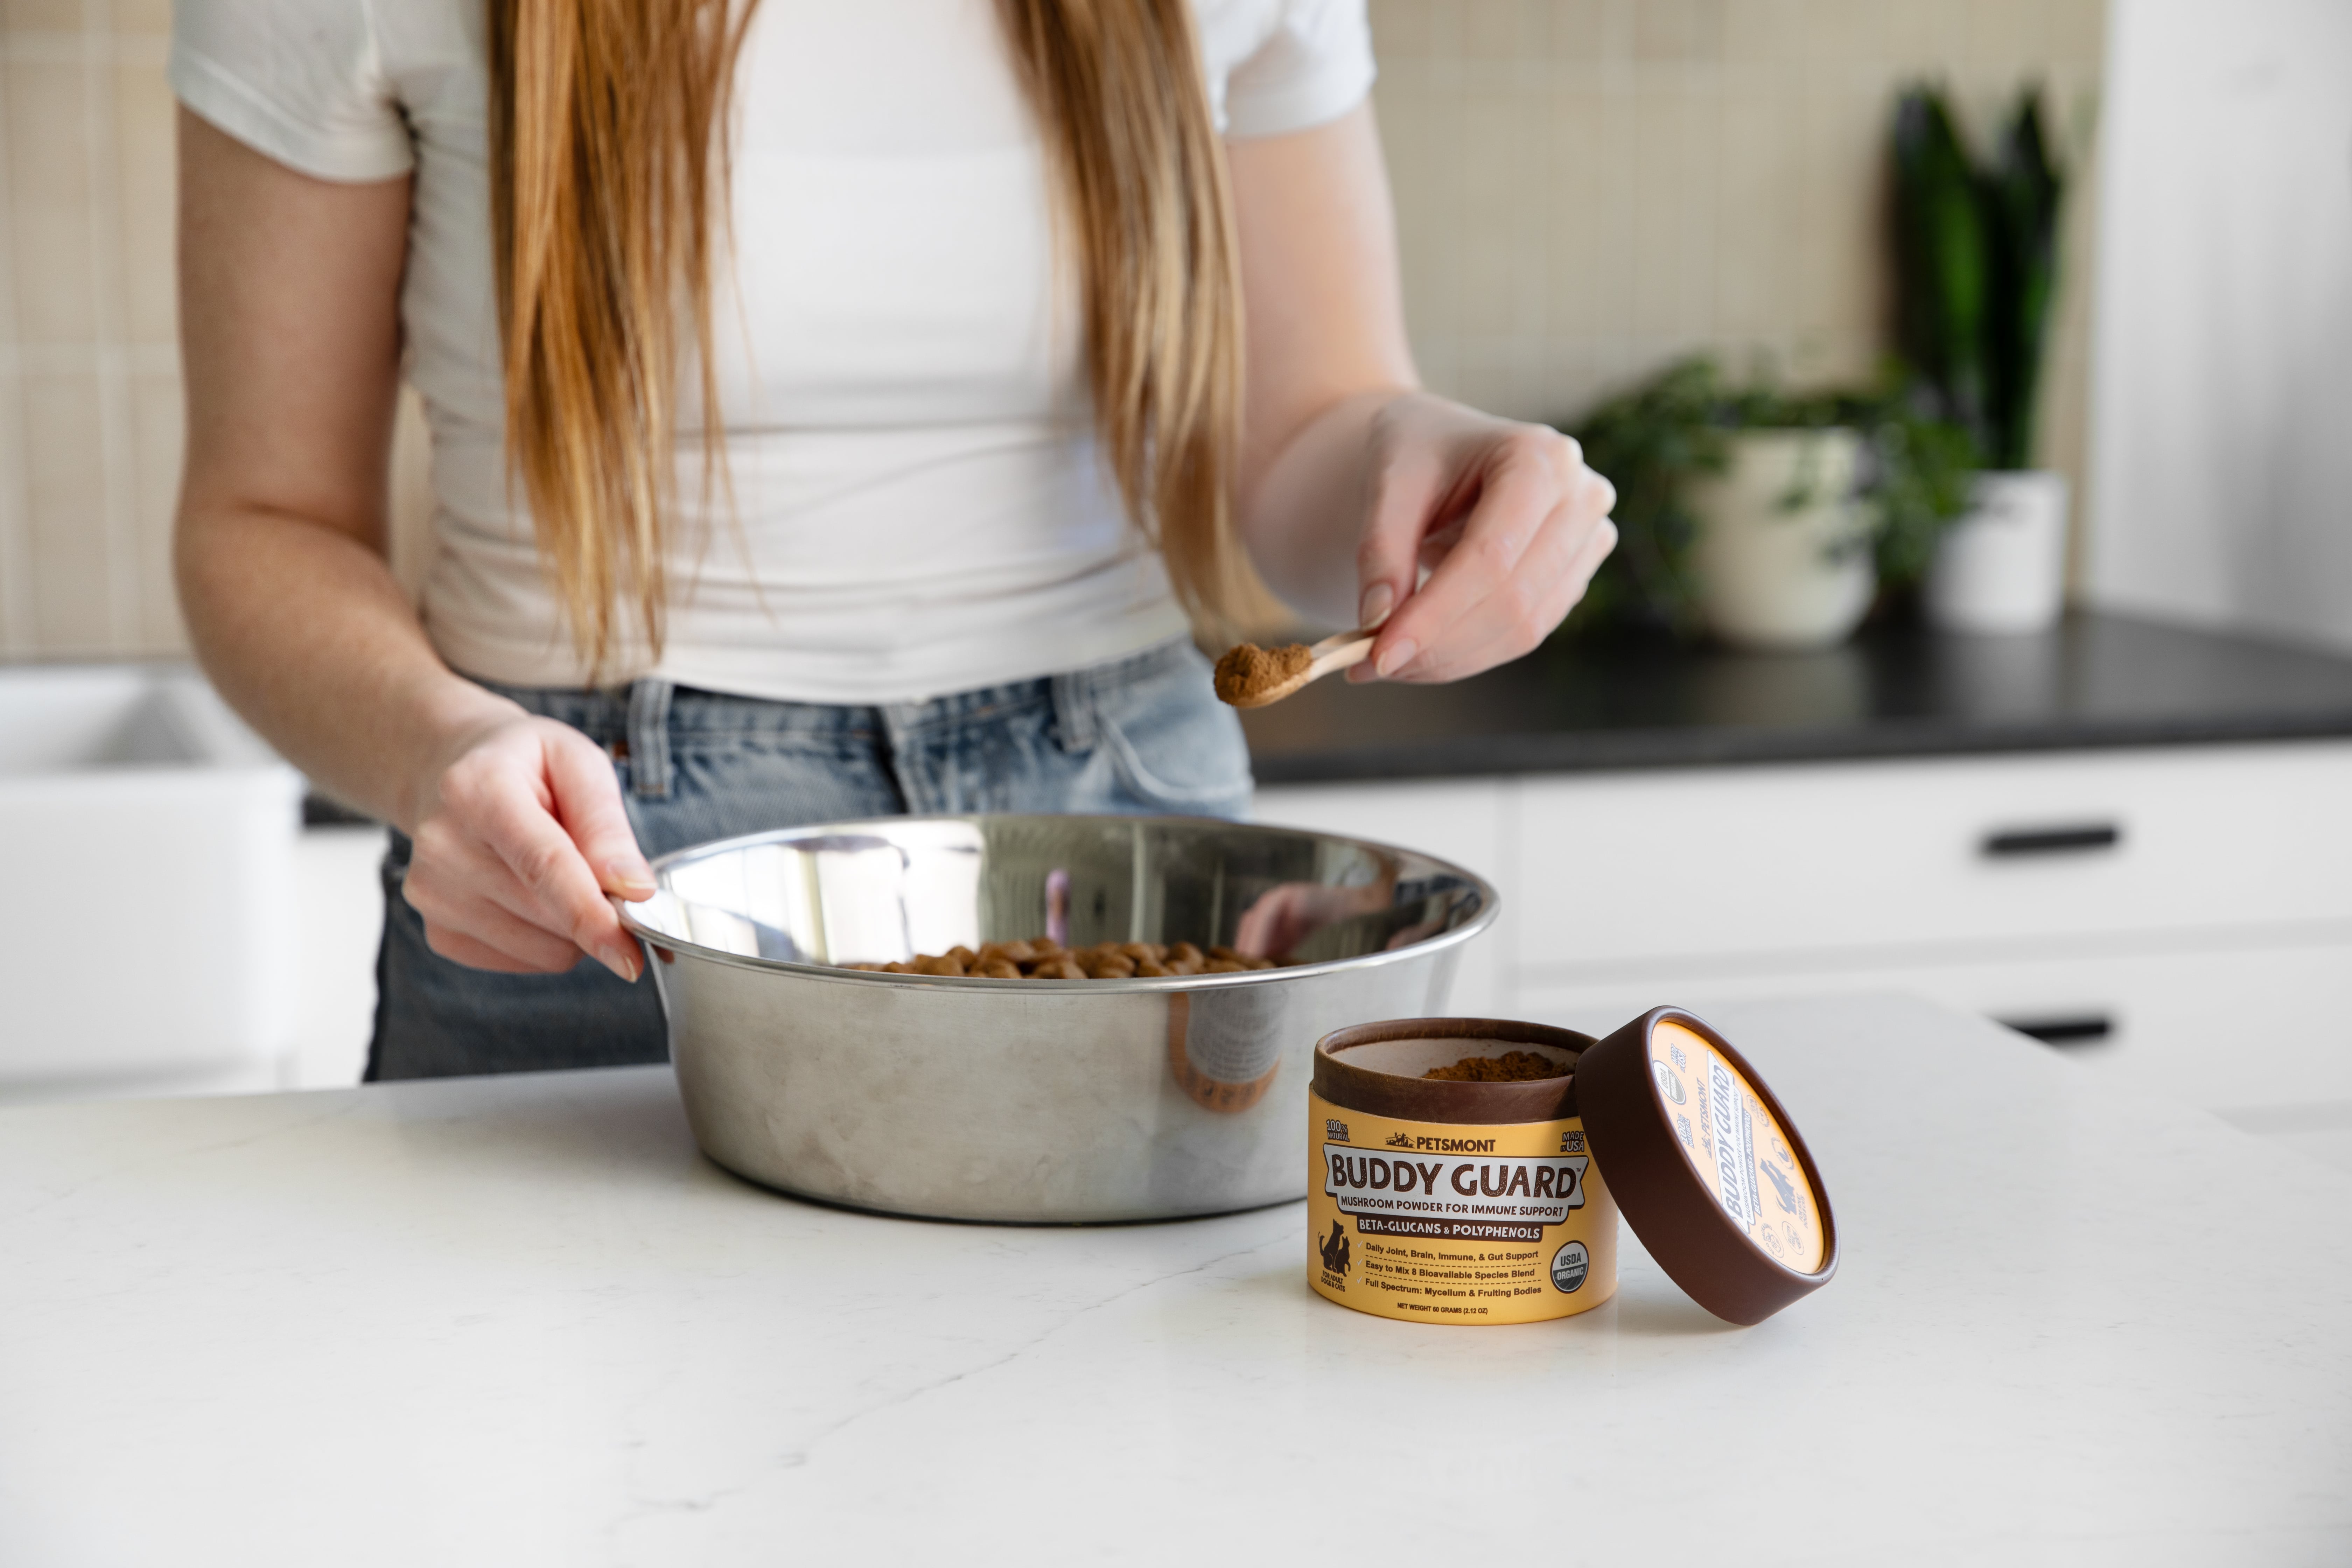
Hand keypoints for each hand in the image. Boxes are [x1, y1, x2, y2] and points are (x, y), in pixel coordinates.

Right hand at [399, 712, 654, 980]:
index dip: (591, 915)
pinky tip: (531, 895)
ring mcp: (433, 895)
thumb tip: (635, 890)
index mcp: (477, 791)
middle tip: (605, 876)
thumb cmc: (523, 766)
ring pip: (543, 950)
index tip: (630, 952)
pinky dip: (546, 941)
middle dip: (599, 911)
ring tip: (559, 875)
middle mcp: (443, 846)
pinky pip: (522, 961)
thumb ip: (606, 825)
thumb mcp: (577, 763)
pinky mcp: (439, 932)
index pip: (543, 866)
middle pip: (547, 914)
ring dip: (574, 929)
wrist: (448, 773)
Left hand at [1348, 393, 1616, 682]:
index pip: (1490, 556)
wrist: (1445, 446)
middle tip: (1372, 665)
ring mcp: (1588, 540)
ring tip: (1390, 660)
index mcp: (1538, 457)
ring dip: (1452, 657)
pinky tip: (1422, 650)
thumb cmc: (1419, 451)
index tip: (1379, 653)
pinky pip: (1526, 632)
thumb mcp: (1388, 483)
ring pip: (1523, 627)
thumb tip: (1377, 622)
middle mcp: (1580, 497)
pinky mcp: (1575, 576)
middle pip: (1512, 598)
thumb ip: (1380, 550)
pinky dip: (1469, 652)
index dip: (1435, 614)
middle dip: (1439, 644)